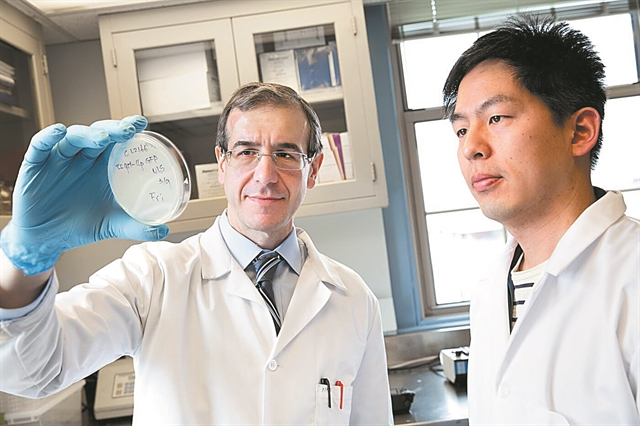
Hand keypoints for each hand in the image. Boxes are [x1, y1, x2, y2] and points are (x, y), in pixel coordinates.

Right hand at [0, 116, 168, 275]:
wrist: (48, 239)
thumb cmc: (82, 224)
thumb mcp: (113, 225)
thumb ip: (137, 226)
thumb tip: (163, 230)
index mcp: (104, 166)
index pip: (118, 142)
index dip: (129, 129)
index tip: (142, 123)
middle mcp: (83, 158)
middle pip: (99, 135)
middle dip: (114, 129)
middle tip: (128, 130)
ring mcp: (59, 160)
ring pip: (73, 138)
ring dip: (88, 134)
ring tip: (104, 137)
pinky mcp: (35, 165)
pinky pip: (40, 147)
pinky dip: (48, 137)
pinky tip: (58, 132)